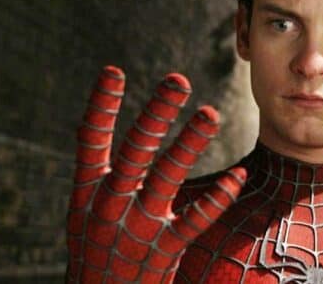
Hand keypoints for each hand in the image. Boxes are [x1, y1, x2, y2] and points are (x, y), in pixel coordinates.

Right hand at [66, 66, 245, 282]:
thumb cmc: (96, 249)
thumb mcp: (86, 210)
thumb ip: (98, 173)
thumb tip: (92, 122)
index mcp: (87, 192)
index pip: (91, 141)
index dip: (101, 107)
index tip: (113, 71)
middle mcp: (109, 205)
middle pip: (135, 151)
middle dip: (156, 114)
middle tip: (178, 80)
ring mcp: (136, 228)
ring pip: (166, 178)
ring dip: (188, 144)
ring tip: (210, 114)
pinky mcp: (163, 250)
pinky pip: (194, 221)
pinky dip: (217, 198)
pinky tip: (237, 177)